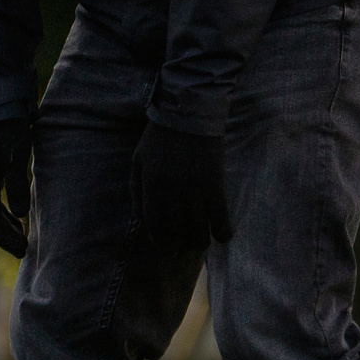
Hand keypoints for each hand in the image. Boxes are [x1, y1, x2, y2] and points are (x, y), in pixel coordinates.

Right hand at [0, 116, 34, 258]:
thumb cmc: (10, 131)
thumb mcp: (17, 156)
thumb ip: (17, 184)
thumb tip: (21, 214)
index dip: (6, 236)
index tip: (23, 249)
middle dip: (4, 238)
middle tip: (23, 252)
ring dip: (3, 229)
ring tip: (21, 241)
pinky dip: (3, 216)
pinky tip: (16, 222)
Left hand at [131, 123, 229, 252]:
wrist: (189, 113)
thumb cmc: (159, 137)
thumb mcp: (138, 160)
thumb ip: (136, 190)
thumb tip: (139, 218)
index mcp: (151, 186)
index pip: (154, 225)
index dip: (160, 241)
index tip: (166, 246)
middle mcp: (172, 192)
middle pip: (177, 232)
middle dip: (180, 244)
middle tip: (184, 244)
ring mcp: (195, 189)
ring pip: (198, 229)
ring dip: (200, 241)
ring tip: (201, 241)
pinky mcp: (215, 184)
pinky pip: (220, 217)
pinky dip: (223, 231)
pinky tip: (224, 236)